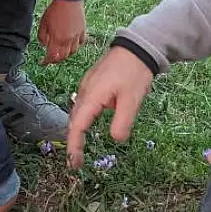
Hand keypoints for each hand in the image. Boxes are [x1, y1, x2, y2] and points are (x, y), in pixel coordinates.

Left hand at [38, 0, 86, 64]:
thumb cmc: (55, 10)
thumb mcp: (43, 22)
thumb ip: (42, 36)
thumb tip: (43, 44)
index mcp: (56, 39)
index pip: (52, 56)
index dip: (46, 61)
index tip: (42, 62)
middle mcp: (67, 40)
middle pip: (62, 57)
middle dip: (55, 60)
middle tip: (50, 58)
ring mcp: (76, 36)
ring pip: (72, 52)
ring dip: (65, 54)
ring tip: (60, 51)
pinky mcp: (82, 31)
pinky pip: (80, 43)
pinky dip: (75, 46)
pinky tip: (71, 43)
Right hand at [65, 46, 153, 168]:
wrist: (137, 47)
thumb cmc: (134, 73)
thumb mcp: (132, 100)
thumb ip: (122, 121)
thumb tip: (116, 140)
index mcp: (92, 97)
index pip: (77, 127)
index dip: (74, 147)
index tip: (74, 164)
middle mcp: (84, 91)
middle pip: (74, 120)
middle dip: (74, 142)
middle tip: (77, 161)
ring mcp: (87, 85)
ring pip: (78, 112)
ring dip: (77, 130)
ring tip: (81, 147)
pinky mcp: (93, 82)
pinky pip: (84, 104)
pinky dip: (83, 119)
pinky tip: (90, 124)